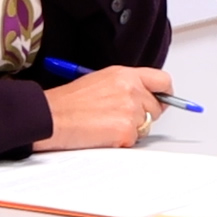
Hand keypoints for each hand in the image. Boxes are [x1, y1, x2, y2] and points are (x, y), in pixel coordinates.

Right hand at [34, 66, 172, 150]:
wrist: (52, 117)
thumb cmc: (69, 102)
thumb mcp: (101, 80)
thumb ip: (126, 85)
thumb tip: (145, 95)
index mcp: (126, 75)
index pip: (162, 81)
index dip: (164, 94)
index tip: (163, 100)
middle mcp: (132, 90)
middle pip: (156, 108)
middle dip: (143, 115)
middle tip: (119, 118)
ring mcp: (130, 111)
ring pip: (146, 126)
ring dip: (131, 129)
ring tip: (106, 124)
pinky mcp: (125, 131)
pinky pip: (134, 140)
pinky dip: (121, 141)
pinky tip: (103, 134)